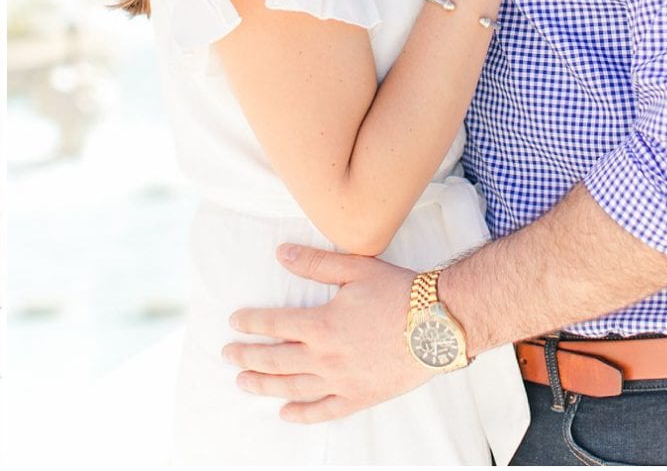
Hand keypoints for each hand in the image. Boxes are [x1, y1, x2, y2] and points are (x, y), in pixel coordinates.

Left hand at [223, 247, 428, 423]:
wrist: (439, 325)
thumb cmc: (399, 293)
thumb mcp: (355, 268)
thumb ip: (315, 263)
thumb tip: (280, 253)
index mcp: (321, 325)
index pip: (274, 325)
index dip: (251, 323)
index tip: (234, 322)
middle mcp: (326, 357)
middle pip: (275, 360)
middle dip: (247, 357)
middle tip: (227, 355)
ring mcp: (343, 381)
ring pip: (294, 388)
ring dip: (265, 386)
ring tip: (243, 383)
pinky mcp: (361, 397)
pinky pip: (326, 411)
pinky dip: (304, 414)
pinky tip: (286, 414)